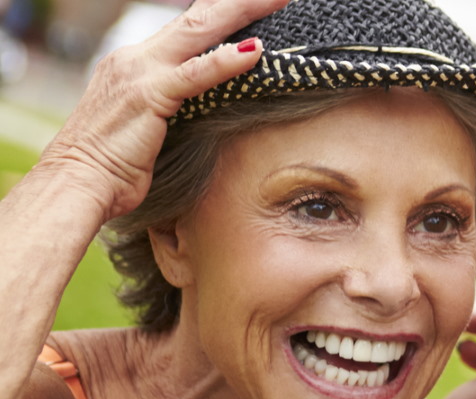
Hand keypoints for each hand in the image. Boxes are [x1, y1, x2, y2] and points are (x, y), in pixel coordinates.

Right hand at [33, 0, 288, 219]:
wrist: (74, 182)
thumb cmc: (111, 165)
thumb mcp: (144, 124)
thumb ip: (171, 106)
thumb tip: (204, 106)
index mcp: (134, 62)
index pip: (186, 27)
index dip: (221, 12)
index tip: (253, 3)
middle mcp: (135, 58)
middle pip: (197, 18)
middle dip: (239, 2)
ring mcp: (140, 73)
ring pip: (200, 32)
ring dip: (243, 11)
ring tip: (278, 0)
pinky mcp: (148, 96)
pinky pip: (195, 74)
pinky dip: (226, 60)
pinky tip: (255, 49)